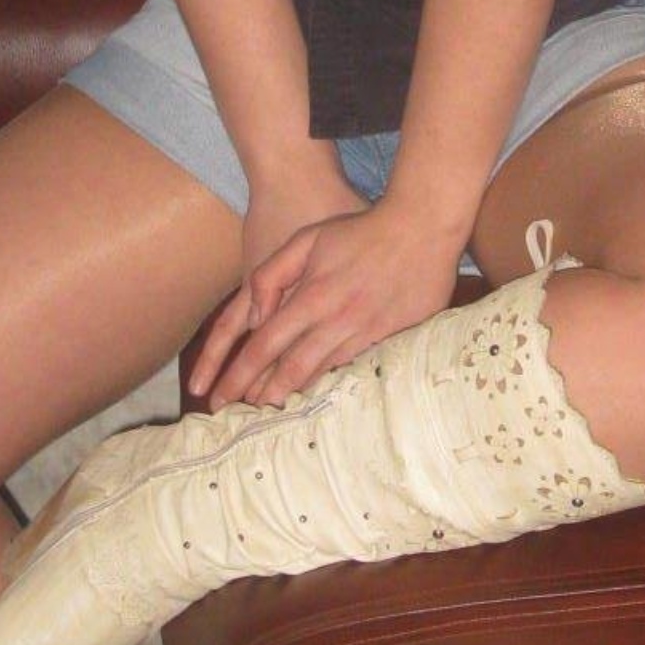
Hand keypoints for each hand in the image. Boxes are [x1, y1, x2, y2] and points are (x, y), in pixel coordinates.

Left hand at [192, 197, 464, 411]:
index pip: (265, 346)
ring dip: (296, 393)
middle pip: (292, 369)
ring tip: (273, 410)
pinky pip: (355, 366)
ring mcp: (367, 331)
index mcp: (312, 296)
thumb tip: (255, 318)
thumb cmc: (361, 231)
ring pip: (324, 373)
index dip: (239, 375)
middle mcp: (337, 320)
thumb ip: (271, 275)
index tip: (221, 399)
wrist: (422, 227)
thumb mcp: (307, 239)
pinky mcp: (393, 337)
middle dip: (263, 396)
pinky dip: (333, 382)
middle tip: (242, 416)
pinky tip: (320, 393)